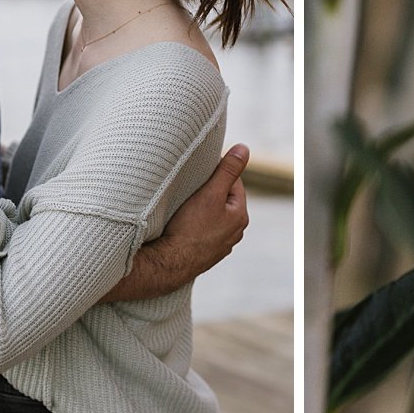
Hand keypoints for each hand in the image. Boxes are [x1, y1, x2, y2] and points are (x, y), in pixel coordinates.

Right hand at [97, 144, 249, 301]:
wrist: (169, 264)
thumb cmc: (190, 228)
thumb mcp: (211, 193)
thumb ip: (228, 170)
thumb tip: (244, 149)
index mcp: (240, 216)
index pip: (233, 182)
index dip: (217, 173)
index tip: (200, 171)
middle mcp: (234, 232)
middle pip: (222, 200)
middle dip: (208, 191)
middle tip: (190, 187)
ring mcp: (220, 245)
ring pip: (211, 216)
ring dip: (200, 208)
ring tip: (184, 205)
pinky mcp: (204, 253)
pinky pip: (201, 231)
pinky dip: (193, 224)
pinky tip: (181, 223)